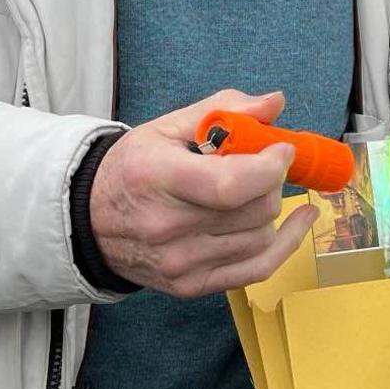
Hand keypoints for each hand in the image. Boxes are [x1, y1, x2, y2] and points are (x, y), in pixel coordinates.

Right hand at [88, 89, 318, 298]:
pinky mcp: (190, 286)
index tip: (283, 149)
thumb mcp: (167, 127)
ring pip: (261, 237)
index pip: (230, 185)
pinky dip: (286, 244)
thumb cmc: (133, 168)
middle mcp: (166, 227)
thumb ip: (224, 109)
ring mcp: (179, 263)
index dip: (270, 167)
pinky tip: (300, 221)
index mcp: (157, 177)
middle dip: (272, 182)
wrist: (89, 222)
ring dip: (270, 210)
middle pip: (253, 210)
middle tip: (266, 165)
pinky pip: (257, 269)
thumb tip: (276, 102)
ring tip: (258, 190)